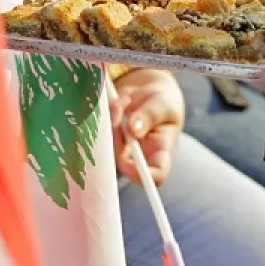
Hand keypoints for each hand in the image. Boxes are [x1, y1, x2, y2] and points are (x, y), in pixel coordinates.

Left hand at [111, 68, 185, 185]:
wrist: (150, 90)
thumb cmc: (163, 101)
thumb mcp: (162, 104)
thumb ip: (149, 116)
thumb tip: (133, 131)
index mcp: (161, 151)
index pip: (156, 175)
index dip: (143, 175)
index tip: (131, 159)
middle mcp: (141, 155)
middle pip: (123, 163)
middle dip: (117, 140)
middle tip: (119, 115)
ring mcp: (123, 147)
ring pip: (109, 145)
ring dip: (112, 119)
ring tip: (124, 101)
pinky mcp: (110, 136)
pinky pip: (101, 131)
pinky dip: (107, 113)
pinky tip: (118, 101)